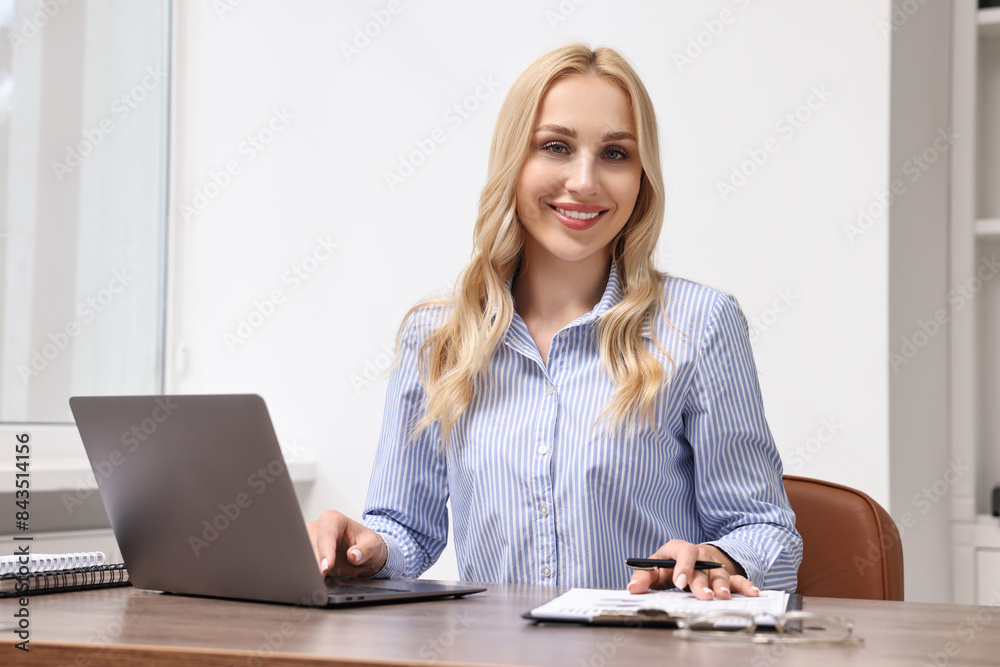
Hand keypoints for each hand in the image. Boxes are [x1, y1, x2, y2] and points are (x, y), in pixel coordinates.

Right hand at [305, 510, 387, 577]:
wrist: (364, 554)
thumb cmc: (367, 544)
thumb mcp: (374, 545)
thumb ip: (365, 549)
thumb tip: (353, 555)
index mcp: (333, 519)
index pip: (326, 534)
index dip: (326, 550)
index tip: (327, 566)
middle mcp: (318, 528)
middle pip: (309, 544)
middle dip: (314, 561)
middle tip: (319, 577)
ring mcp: (310, 541)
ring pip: (303, 554)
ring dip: (309, 568)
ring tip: (316, 582)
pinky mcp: (308, 555)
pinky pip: (304, 563)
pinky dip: (308, 573)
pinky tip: (314, 582)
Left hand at [626, 539, 758, 600]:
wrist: (690, 560)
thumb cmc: (670, 566)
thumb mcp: (655, 567)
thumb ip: (644, 577)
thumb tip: (632, 589)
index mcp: (679, 550)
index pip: (681, 552)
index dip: (682, 566)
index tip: (679, 582)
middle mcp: (699, 555)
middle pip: (702, 567)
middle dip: (702, 582)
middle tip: (703, 596)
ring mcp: (714, 565)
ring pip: (719, 574)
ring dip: (721, 586)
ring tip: (722, 598)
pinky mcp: (726, 575)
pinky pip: (737, 579)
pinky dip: (745, 586)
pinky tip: (753, 593)